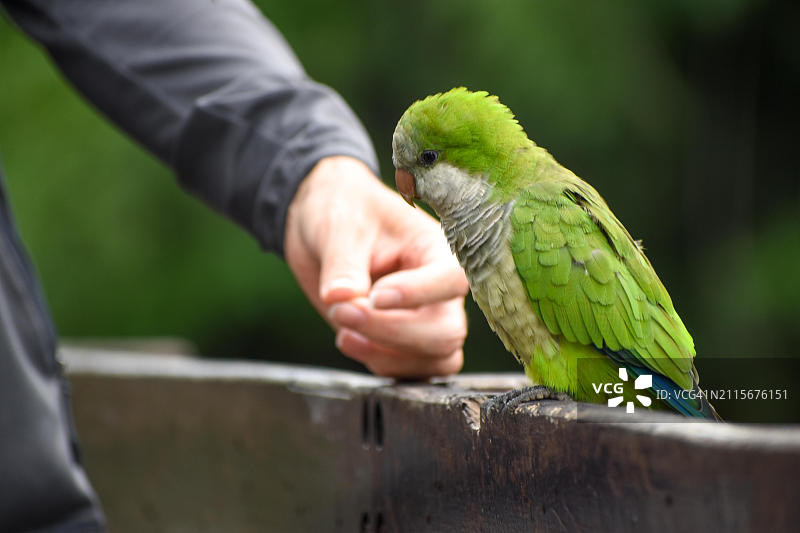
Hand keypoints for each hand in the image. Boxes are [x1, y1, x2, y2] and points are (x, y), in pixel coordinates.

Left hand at [284, 156, 468, 377]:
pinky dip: (378, 364)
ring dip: (387, 355)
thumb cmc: (343, 211)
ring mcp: (422, 319)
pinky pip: (408, 370)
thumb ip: (343, 264)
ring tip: (344, 331)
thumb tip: (340, 299)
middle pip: (446, 332)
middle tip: (344, 312)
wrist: (321, 226)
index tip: (374, 295)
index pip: (452, 280)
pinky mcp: (400, 342)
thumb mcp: (338, 227)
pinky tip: (346, 339)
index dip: (418, 294)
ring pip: (436, 359)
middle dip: (393, 332)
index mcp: (436, 251)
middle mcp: (438, 291)